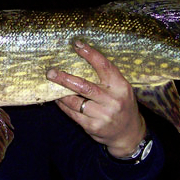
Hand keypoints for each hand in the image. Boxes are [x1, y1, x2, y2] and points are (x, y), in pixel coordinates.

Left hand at [47, 40, 145, 157]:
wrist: (128, 134)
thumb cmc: (122, 106)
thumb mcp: (121, 90)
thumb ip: (106, 79)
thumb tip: (79, 62)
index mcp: (121, 87)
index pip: (104, 66)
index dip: (90, 54)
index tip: (77, 45)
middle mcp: (112, 100)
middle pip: (84, 86)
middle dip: (64, 78)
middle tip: (51, 72)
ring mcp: (102, 115)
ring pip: (74, 101)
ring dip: (61, 93)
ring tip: (52, 84)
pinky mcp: (92, 126)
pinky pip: (72, 113)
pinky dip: (63, 105)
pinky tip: (58, 99)